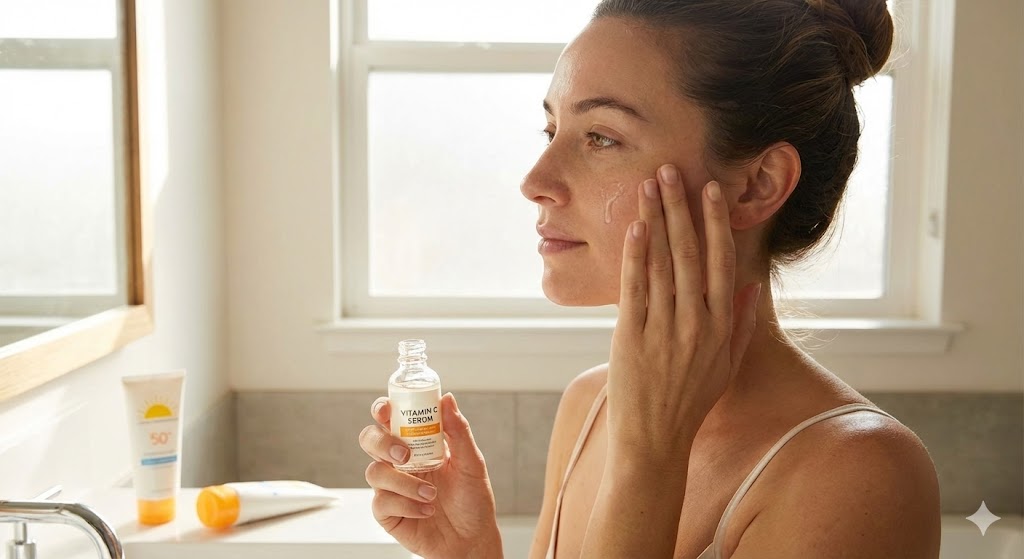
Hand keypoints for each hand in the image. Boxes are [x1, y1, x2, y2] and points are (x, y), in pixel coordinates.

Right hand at [359, 393, 502, 558]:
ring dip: (403, 482)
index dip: (383, 409)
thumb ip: (458, 431)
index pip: (392, 419)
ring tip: (431, 494)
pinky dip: (406, 505)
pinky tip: (426, 510)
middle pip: (370, 440)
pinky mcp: (387, 512)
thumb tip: (447, 399)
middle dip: (382, 442)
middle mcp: (400, 462)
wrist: (471, 540)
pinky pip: (382, 502)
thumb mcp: (471, 463)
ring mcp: (391, 487)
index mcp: (418, 443)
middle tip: (405, 454)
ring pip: (375, 472)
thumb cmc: (472, 501)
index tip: (387, 409)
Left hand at [607, 164, 761, 462]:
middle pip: (689, 253)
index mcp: (720, 326)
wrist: (656, 441)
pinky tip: (635, 227)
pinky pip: (636, 288)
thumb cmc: (691, 402)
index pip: (720, 262)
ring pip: (662, 263)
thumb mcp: (727, 365)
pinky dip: (635, 256)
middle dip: (681, 207)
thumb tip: (753, 286)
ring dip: (656, 220)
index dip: (716, 223)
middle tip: (672, 170)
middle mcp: (696, 323)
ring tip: (649, 186)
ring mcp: (665, 330)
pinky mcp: (632, 338)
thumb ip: (742, 324)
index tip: (711, 190)